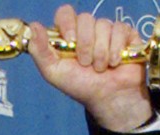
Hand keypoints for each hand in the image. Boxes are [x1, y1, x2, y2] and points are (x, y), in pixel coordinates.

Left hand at [28, 5, 152, 131]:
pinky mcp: (125, 33)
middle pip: (86, 18)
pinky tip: (114, 62)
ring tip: (100, 67)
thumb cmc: (80, 85)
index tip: (70, 41)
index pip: (65, 13)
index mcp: (68, 35)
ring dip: (101, 51)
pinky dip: (115, 49)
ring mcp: (107, 30)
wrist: (108, 97)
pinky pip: (120, 29)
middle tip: (86, 63)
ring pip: (103, 25)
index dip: (68, 24)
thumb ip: (40, 50)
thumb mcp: (53, 72)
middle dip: (85, 44)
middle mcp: (87, 30)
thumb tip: (34, 26)